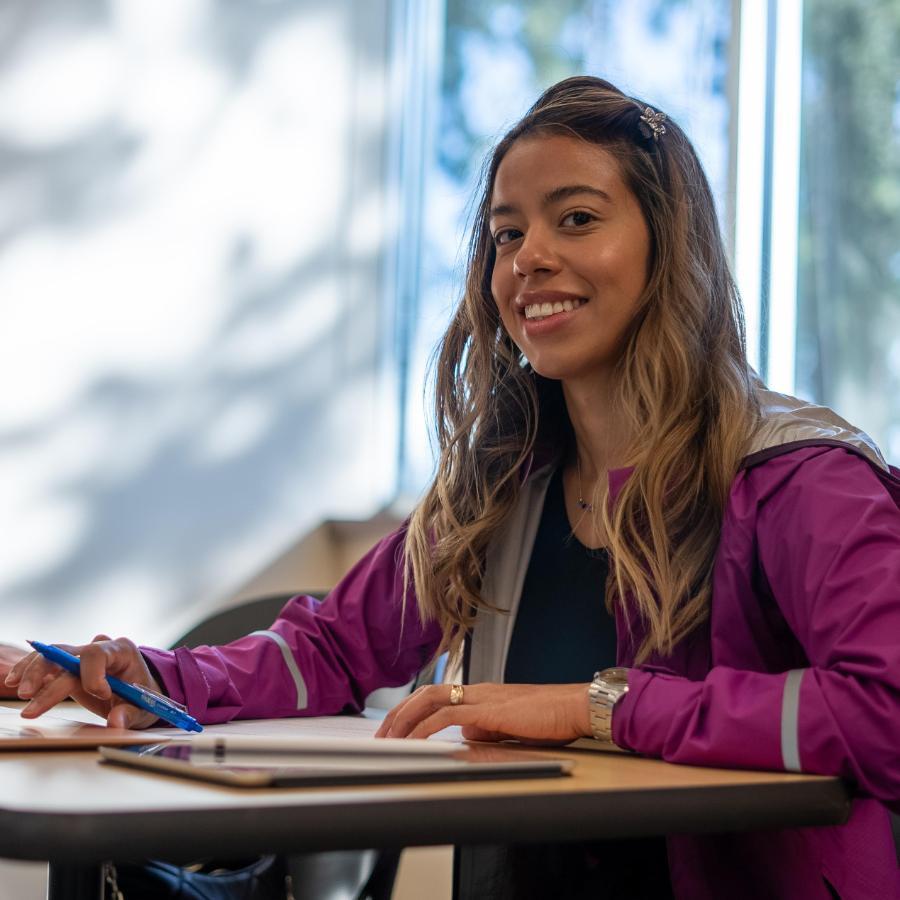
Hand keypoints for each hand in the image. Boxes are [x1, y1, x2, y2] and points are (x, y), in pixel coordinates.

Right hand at [4, 634, 162, 729]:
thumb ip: (129, 714)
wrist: (142, 692)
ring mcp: (83, 657)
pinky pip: (48, 664)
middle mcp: (100, 648)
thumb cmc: (144, 697)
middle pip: (67, 654)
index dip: (92, 675)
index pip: (96, 654)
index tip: (102, 695)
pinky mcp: (70, 668)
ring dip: (33, 671)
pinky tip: (14, 681)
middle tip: (28, 696)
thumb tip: (116, 722)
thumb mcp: (144, 708)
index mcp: (122, 651)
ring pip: (53, 655)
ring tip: (17, 688)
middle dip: (46, 674)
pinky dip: (31, 671)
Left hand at [374, 682, 591, 743]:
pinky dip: (426, 727)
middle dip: (398, 713)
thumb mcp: (512, 727)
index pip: (437, 697)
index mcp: (481, 695)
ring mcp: (482, 697)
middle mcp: (477, 691)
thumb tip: (467, 736)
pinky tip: (414, 739)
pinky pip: (448, 715)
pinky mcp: (489, 709)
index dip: (412, 711)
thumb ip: (488, 729)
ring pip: (431, 699)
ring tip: (388, 738)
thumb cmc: (552, 718)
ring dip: (405, 719)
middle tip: (380, 735)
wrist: (575, 707)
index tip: (395, 730)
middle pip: (426, 694)